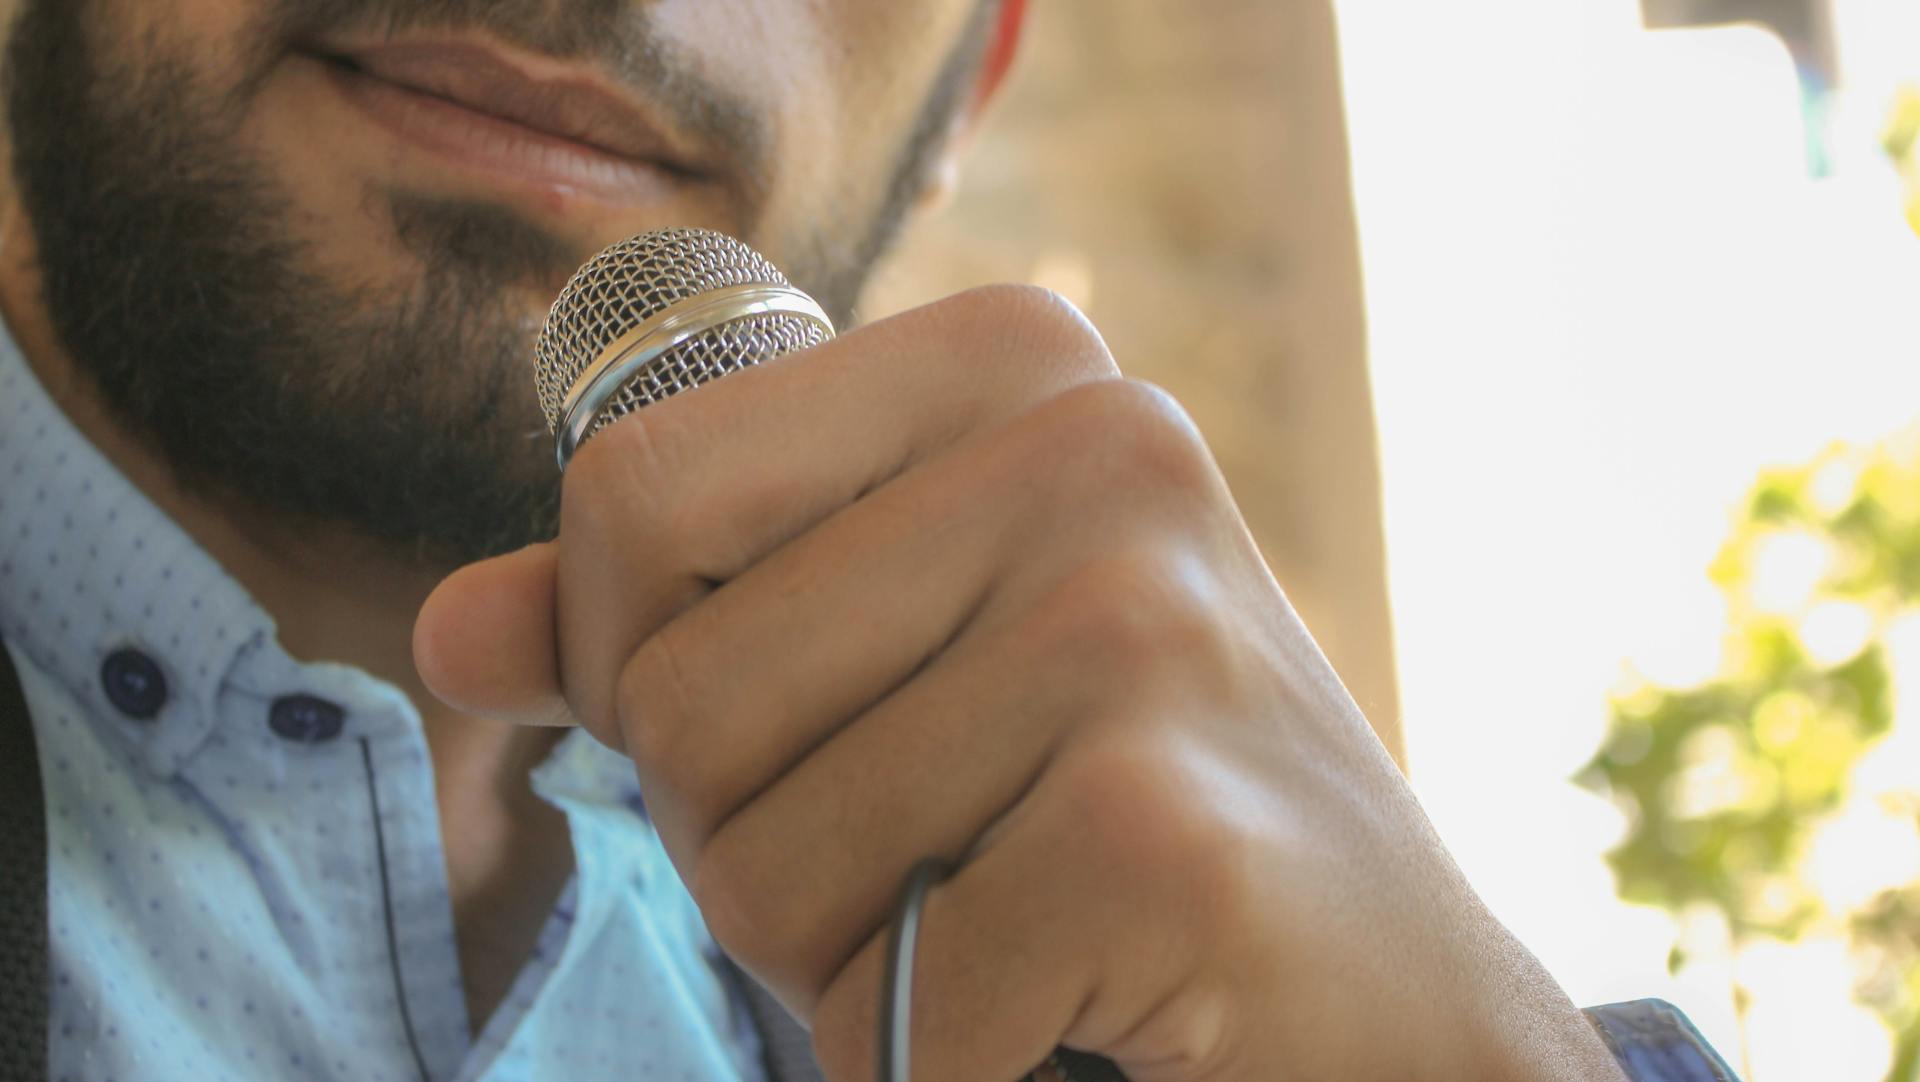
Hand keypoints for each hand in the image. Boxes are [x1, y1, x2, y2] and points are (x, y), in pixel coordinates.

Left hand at [414, 286, 1623, 1081]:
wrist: (1384, 998)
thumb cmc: (1123, 805)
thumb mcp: (906, 657)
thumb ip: (679, 623)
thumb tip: (446, 629)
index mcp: (1021, 365)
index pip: (641, 490)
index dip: (639, 654)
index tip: (774, 720)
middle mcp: (1098, 451)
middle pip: (685, 693)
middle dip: (749, 838)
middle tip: (928, 852)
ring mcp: (1138, 630)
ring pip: (762, 861)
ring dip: (841, 956)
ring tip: (1008, 914)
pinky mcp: (1157, 831)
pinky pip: (886, 998)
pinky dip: (930, 1054)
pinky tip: (1069, 1005)